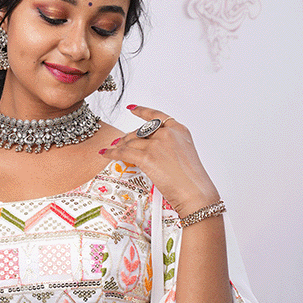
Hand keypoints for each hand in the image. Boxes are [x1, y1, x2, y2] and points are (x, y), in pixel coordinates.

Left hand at [99, 104, 219, 217]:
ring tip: (112, 149)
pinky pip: (123, 152)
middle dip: (128, 137)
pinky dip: (112, 153)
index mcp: (179, 130)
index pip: (157, 116)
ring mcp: (157, 144)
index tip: (132, 108)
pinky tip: (106, 153)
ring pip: (130, 141)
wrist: (196, 193)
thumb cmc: (192, 181)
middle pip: (140, 130)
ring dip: (119, 145)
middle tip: (120, 142)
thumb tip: (152, 150)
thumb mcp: (184, 156)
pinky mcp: (147, 157)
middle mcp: (167, 134)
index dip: (142, 111)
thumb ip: (169, 147)